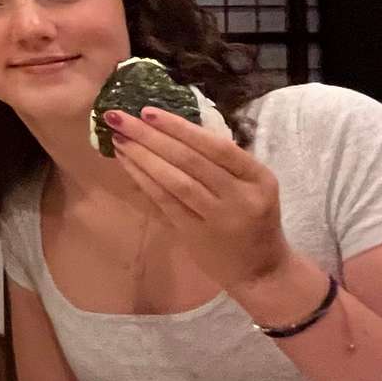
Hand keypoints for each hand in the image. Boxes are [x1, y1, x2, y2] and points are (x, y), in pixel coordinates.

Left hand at [103, 107, 295, 291]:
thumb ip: (221, 161)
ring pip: (175, 181)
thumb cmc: (253, 217)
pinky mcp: (196, 235)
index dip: (180, 127)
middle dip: (151, 136)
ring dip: (143, 157)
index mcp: (258, 177)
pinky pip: (165, 202)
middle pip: (190, 160)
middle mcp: (241, 196)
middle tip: (119, 118)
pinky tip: (127, 164)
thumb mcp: (251, 185)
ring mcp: (219, 218)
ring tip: (119, 139)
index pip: (217, 146)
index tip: (148, 111)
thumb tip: (171, 127)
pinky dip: (144, 180)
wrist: (261, 269)